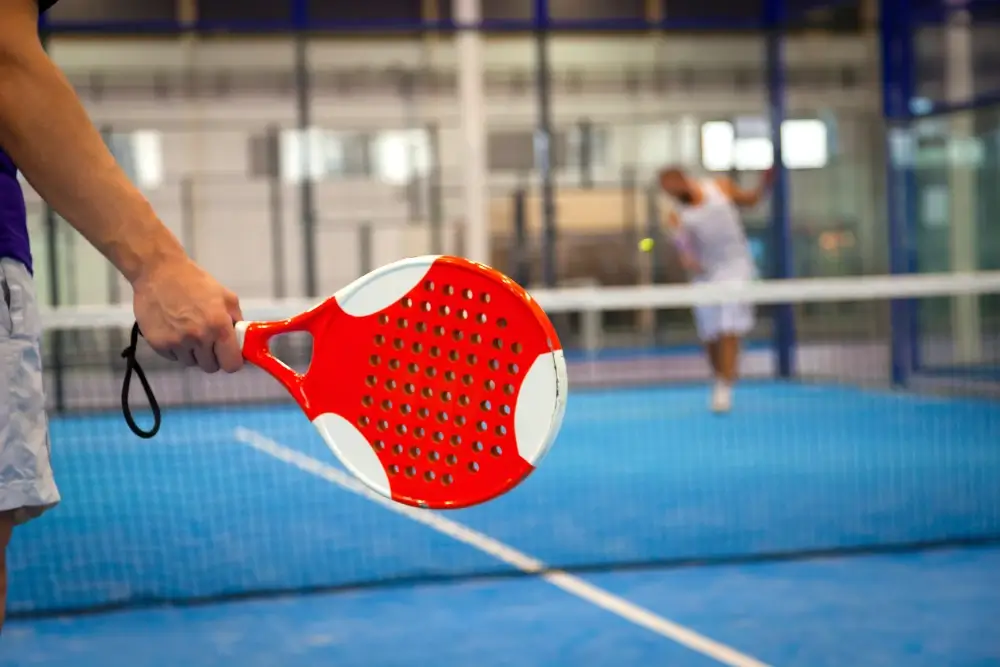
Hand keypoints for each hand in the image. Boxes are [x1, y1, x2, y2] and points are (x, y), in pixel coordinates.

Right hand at [131, 257, 243, 372]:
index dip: (231, 361)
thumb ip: (237, 322)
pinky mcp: (159, 344)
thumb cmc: (195, 282)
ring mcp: (177, 343)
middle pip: (211, 367)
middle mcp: (199, 338)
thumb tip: (242, 342)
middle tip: (208, 339)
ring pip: (191, 363)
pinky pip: (174, 358)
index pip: (231, 365)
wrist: (158, 272)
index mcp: (219, 327)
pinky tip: (175, 330)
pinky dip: (176, 349)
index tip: (228, 354)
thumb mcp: (226, 297)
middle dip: (212, 356)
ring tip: (189, 331)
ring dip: (193, 353)